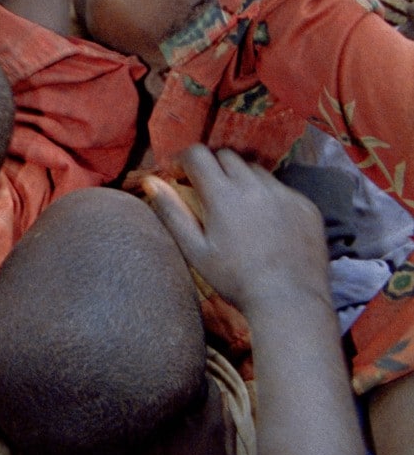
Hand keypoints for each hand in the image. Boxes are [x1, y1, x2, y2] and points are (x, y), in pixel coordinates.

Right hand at [145, 146, 332, 318]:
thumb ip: (172, 212)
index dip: (184, 160)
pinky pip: (282, 188)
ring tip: (240, 208)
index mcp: (223, 194)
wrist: (289, 300)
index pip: (197, 154)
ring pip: (255, 170)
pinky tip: (268, 224)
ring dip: (242, 179)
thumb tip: (150, 181)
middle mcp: (254, 185)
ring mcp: (284, 193)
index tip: (180, 174)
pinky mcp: (305, 205)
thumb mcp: (195, 251)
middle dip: (212, 167)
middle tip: (208, 192)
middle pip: (227, 156)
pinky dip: (270, 197)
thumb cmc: (234, 280)